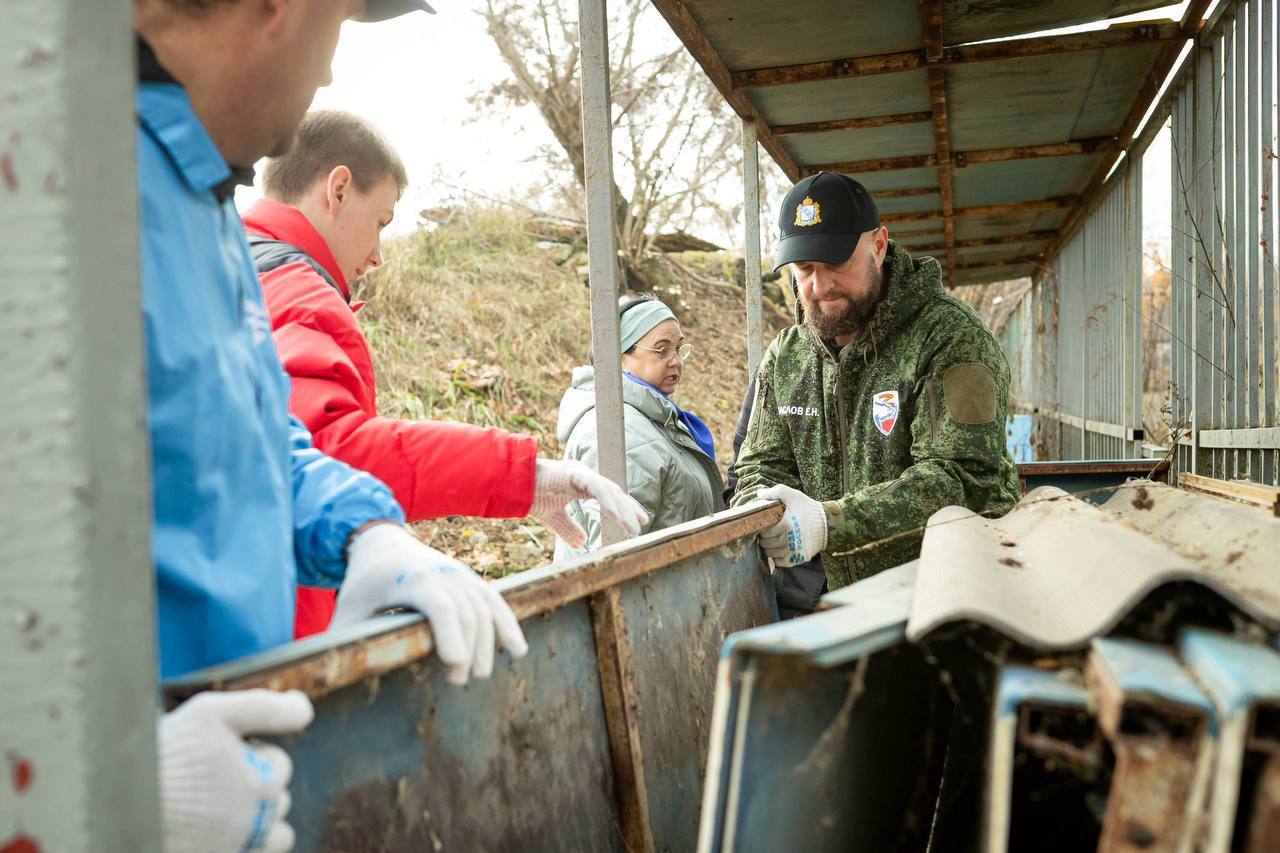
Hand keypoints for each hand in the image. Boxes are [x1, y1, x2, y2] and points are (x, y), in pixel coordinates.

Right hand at [159, 689, 313, 852]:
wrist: (116, 797)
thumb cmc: (165, 752)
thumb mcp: (214, 713)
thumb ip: (266, 709)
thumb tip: (304, 707)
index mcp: (263, 783)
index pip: (279, 765)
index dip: (253, 753)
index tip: (220, 753)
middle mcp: (256, 821)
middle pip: (277, 800)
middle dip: (256, 786)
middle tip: (212, 779)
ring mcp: (236, 847)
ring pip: (275, 837)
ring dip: (259, 822)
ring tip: (218, 808)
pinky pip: (252, 852)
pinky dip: (244, 843)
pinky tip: (211, 827)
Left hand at [332, 523, 527, 684]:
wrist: (383, 542)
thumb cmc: (363, 581)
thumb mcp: (348, 608)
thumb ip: (343, 640)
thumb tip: (328, 677)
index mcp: (412, 578)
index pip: (439, 605)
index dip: (449, 632)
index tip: (454, 662)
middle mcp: (444, 573)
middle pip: (466, 613)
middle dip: (467, 649)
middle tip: (456, 682)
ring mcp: (461, 575)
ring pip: (485, 609)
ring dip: (487, 643)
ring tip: (479, 675)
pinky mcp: (471, 581)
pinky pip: (496, 602)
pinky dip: (508, 625)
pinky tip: (517, 651)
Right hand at [528, 458, 648, 547]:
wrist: (515, 486)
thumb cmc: (532, 496)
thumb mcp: (554, 517)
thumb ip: (568, 527)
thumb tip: (582, 543)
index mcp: (581, 483)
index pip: (608, 495)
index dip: (623, 507)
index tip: (636, 521)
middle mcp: (585, 475)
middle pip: (614, 492)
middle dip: (629, 508)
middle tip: (642, 523)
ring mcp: (582, 473)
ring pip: (610, 491)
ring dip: (624, 509)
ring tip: (634, 527)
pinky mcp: (577, 475)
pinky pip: (599, 490)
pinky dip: (610, 503)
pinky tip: (618, 516)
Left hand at [757, 484, 827, 565]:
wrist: (828, 524)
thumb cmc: (809, 509)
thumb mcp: (793, 496)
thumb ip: (776, 492)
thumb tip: (759, 493)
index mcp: (786, 525)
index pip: (764, 532)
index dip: (762, 528)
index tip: (765, 524)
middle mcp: (789, 540)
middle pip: (765, 544)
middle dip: (764, 537)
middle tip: (768, 532)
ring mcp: (793, 552)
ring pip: (770, 554)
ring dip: (769, 547)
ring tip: (773, 540)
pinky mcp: (798, 558)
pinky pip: (779, 562)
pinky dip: (776, 557)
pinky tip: (779, 548)